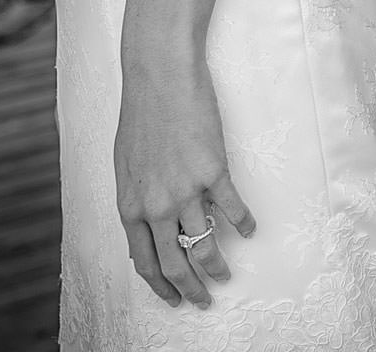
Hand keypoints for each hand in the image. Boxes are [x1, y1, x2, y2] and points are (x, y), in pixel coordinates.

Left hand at [114, 54, 256, 306]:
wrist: (159, 77)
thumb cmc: (141, 115)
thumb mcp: (126, 165)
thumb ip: (138, 198)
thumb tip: (149, 225)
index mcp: (131, 205)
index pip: (144, 261)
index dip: (160, 285)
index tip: (173, 297)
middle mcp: (156, 205)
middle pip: (175, 263)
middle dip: (191, 289)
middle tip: (203, 299)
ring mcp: (186, 190)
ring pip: (204, 246)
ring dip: (217, 267)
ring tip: (226, 274)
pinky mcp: (213, 171)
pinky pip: (233, 210)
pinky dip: (243, 225)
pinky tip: (249, 231)